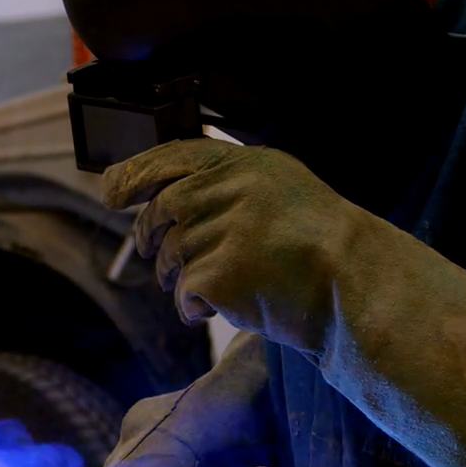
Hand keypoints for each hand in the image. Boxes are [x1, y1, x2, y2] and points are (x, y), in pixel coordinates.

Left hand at [103, 137, 358, 351]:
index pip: (174, 157)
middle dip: (150, 234)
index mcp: (246, 164)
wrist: (355, 287)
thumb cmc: (321, 247)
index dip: (136, 173)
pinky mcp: (218, 272)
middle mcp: (230, 190)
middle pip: (162, 210)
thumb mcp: (280, 192)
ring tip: (214, 287)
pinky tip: (217, 310)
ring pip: (171, 257)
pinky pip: (184, 294)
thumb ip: (228, 186)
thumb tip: (164, 196)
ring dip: (178, 278)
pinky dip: (193, 308)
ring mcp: (223, 230)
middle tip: (153, 252)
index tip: (110, 192)